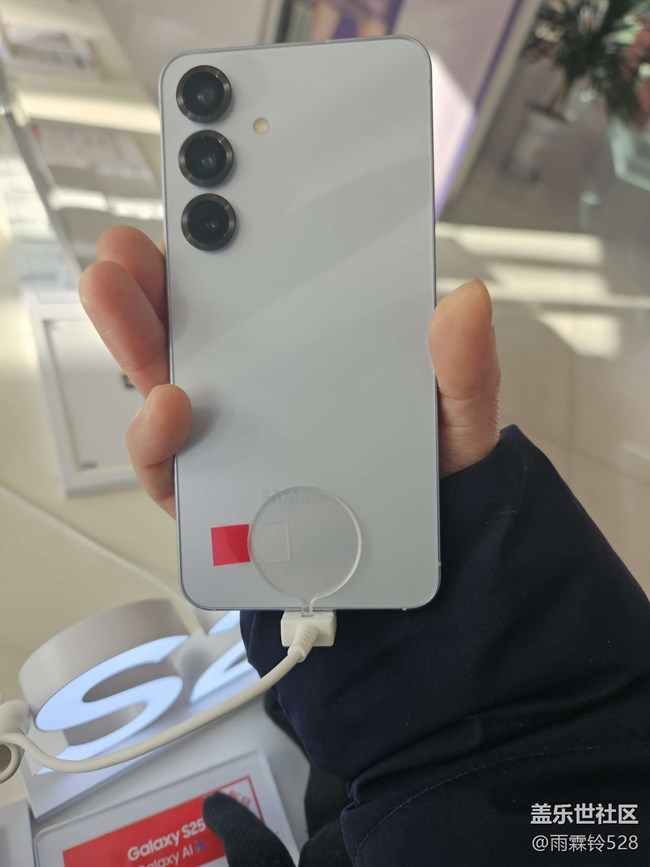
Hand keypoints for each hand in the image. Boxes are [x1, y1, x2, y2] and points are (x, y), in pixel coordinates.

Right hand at [79, 226, 500, 514]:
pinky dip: (154, 432)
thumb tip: (465, 302)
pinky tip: (169, 405)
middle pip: (190, 319)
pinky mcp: (209, 490)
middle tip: (130, 239)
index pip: (256, 279)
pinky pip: (166, 459)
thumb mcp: (455, 414)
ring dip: (131, 329)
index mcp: (304, 344)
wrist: (414, 556)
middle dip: (152, 273)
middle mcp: (253, 380)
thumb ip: (461, 366)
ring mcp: (224, 432)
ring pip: (161, 373)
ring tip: (116, 289)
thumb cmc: (426, 473)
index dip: (226, 228)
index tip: (208, 176)